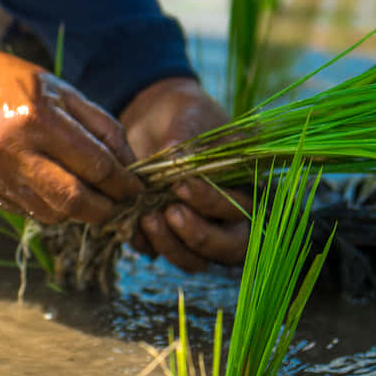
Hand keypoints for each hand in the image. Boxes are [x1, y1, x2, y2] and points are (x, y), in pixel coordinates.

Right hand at [0, 39, 141, 225]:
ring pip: (53, 214)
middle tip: (121, 203)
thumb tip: (128, 163)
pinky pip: (29, 211)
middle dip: (107, 209)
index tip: (137, 187)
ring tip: (94, 200)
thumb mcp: (58, 88)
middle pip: (75, 201)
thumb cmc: (7, 80)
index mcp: (39, 120)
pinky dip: (53, 210)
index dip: (124, 182)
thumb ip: (98, 124)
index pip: (96, 166)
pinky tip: (61, 194)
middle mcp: (16, 152)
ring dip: (81, 214)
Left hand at [119, 77, 249, 271]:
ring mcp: (197, 230)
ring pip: (194, 260)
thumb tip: (178, 160)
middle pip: (227, 249)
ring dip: (170, 245)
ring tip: (146, 218)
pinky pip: (159, 253)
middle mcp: (228, 217)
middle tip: (169, 213)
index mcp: (246, 188)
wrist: (154, 119)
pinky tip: (130, 223)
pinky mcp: (166, 234)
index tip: (181, 184)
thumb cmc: (184, 115)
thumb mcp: (190, 117)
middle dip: (198, 236)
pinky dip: (145, 244)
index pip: (242, 211)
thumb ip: (188, 140)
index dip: (213, 203)